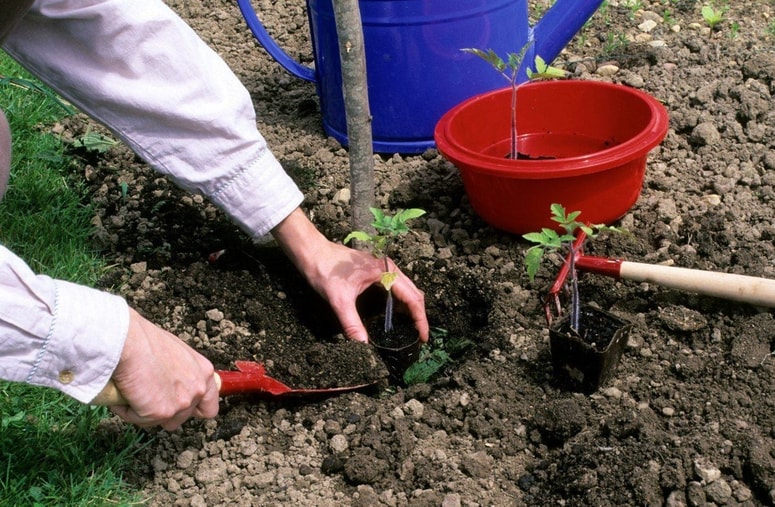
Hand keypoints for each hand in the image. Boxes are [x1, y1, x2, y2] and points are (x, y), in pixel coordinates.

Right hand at [108, 308, 218, 430]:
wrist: (130, 342)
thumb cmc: (145, 340)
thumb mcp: (175, 353)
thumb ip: (180, 372)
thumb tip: (168, 383)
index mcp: (204, 373)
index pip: (209, 406)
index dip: (193, 409)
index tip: (179, 406)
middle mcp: (198, 390)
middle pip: (183, 417)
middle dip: (165, 410)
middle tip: (148, 395)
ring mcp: (181, 403)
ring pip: (162, 422)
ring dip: (147, 412)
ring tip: (134, 392)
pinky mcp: (161, 413)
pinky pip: (140, 420)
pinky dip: (128, 410)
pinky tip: (124, 393)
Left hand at [272, 208, 428, 342]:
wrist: (312, 251)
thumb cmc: (325, 270)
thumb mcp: (339, 299)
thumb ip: (351, 323)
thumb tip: (362, 345)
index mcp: (386, 272)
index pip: (412, 298)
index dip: (420, 319)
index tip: (423, 337)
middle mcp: (388, 268)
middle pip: (414, 293)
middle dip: (418, 315)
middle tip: (419, 336)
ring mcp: (383, 268)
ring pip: (406, 289)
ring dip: (410, 308)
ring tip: (411, 328)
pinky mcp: (375, 270)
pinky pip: (395, 287)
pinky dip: (400, 302)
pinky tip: (395, 314)